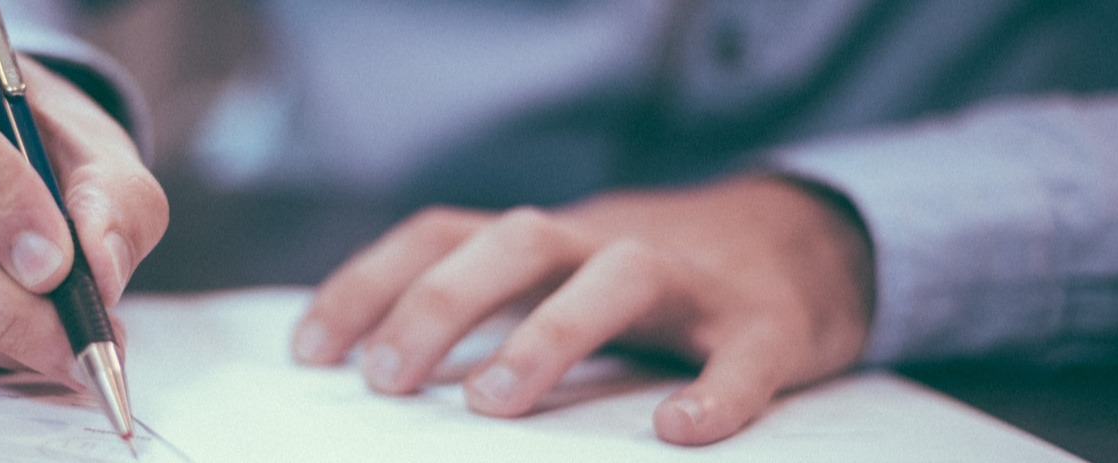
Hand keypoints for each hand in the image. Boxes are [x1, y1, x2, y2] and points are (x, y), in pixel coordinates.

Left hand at [292, 176, 872, 444]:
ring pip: (619, 276)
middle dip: (442, 303)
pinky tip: (680, 430)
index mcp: (548, 240)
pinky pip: (743, 354)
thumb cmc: (652, 284)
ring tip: (494, 403)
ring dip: (550, 332)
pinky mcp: (768, 324)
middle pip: (517, 240)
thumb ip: (488, 310)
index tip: (310, 351)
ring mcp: (692, 280)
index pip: (442, 234)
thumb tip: (379, 375)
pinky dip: (716, 391)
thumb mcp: (560, 278)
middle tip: (387, 380)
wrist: (807, 243)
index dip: (369, 284)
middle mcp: (608, 243)